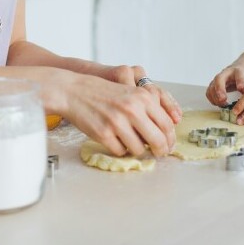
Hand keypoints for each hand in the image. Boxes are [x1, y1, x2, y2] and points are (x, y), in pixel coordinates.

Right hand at [61, 73, 176, 157]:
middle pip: (157, 140)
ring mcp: (117, 122)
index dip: (170, 140)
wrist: (74, 91)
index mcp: (142, 98)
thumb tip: (165, 133)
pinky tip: (114, 139)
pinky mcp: (104, 134)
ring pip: (139, 149)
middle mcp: (132, 109)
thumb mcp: (130, 93)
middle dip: (160, 151)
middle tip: (158, 154)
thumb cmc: (102, 92)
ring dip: (136, 150)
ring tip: (129, 141)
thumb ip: (148, 108)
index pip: (166, 125)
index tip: (168, 146)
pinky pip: (120, 151)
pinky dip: (119, 149)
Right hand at [206, 65, 243, 106]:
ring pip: (212, 87)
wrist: (238, 72)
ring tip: (223, 105)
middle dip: (220, 90)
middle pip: (219, 79)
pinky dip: (212, 99)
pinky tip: (219, 105)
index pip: (239, 75)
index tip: (241, 89)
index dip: (240, 82)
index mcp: (238, 72)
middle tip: (223, 99)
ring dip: (215, 97)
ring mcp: (217, 79)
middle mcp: (225, 73)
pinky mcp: (213, 85)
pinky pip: (209, 93)